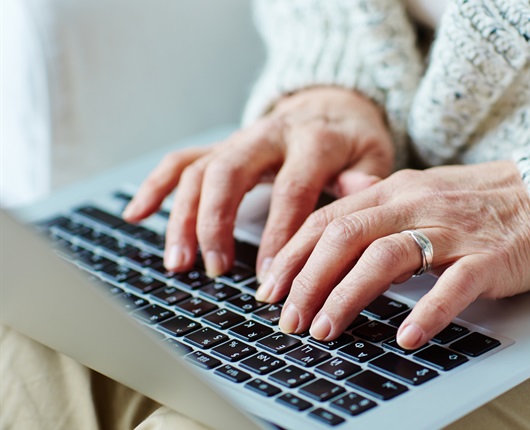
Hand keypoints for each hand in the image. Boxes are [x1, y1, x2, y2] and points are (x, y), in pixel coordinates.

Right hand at [122, 87, 393, 275]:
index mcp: (314, 140)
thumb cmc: (355, 142)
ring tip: (180, 264)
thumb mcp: (374, 156)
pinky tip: (136, 215)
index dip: (279, 235)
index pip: (291, 188)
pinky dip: (156, 186)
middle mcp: (271, 135)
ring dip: (183, 217)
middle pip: (230, 173)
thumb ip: (364, 177)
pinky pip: (182, 160)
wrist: (335, 104)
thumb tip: (363, 193)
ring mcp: (242, 139)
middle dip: (217, 223)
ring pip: (200, 170)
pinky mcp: (224, 146)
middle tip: (217, 270)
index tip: (270, 277)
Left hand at [260, 161, 529, 348]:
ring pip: (387, 257)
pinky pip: (453, 284)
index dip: (292, 255)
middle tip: (289, 320)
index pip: (328, 219)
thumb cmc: (477, 200)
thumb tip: (336, 202)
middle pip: (345, 237)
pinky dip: (428, 310)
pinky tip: (407, 335)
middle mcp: (414, 205)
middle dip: (308, 281)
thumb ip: (376, 198)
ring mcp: (451, 230)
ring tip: (326, 330)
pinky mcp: (487, 257)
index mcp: (393, 191)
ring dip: (348, 295)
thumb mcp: (419, 189)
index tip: (269, 290)